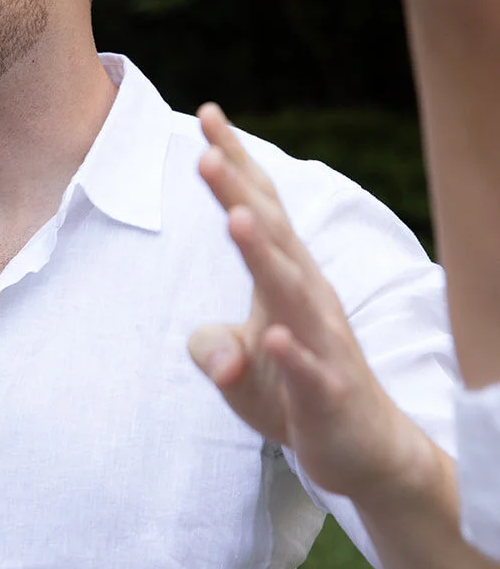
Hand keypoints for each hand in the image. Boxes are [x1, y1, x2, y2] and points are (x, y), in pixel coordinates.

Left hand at [187, 102, 433, 507]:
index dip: (235, 166)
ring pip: (290, 292)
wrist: (363, 452)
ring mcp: (321, 343)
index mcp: (286, 279)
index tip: (208, 117)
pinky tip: (268, 337)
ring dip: (263, 256)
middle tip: (205, 151)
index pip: (260, 210)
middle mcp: (308, 298)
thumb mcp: (240, 369)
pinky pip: (308, 370)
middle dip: (238, 194)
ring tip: (235, 218)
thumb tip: (205, 347)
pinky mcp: (328, 393)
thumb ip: (212, 346)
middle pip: (271, 236)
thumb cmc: (296, 395)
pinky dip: (289, 353)